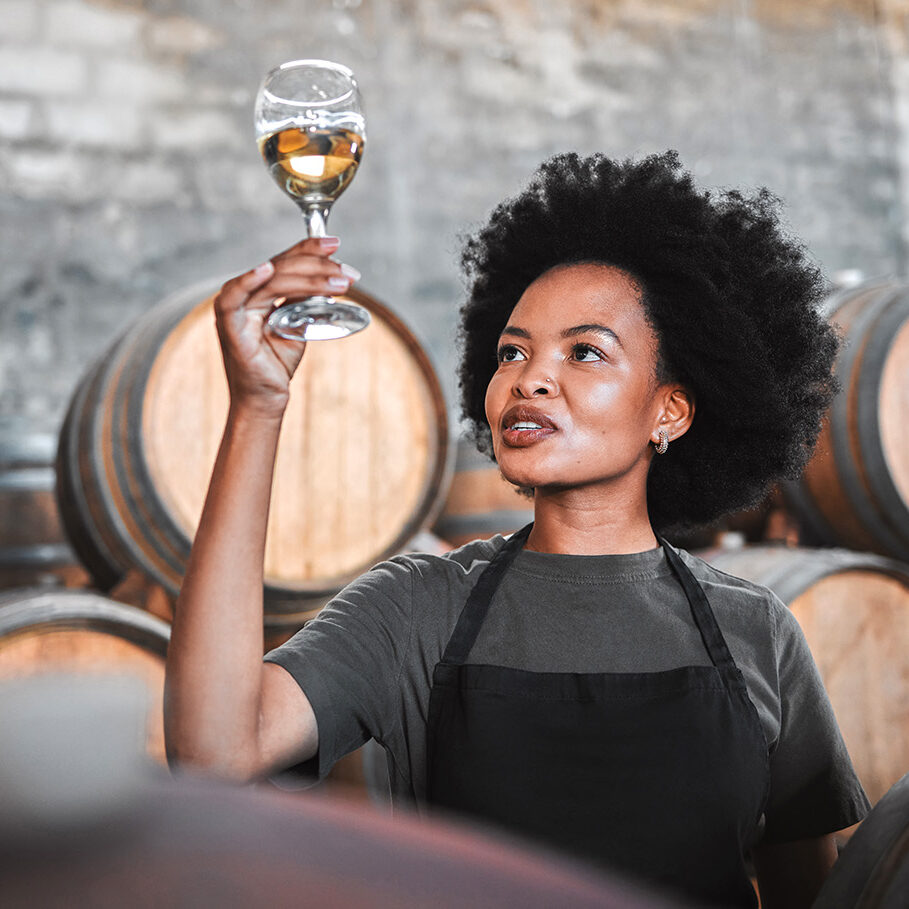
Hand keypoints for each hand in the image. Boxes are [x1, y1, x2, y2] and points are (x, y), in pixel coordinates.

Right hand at [213, 236, 358, 417]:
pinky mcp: (230, 327)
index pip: (285, 262)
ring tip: (339, 282)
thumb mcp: (297, 325)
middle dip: (318, 265)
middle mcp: (244, 296)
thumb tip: (327, 278)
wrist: (265, 399)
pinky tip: (267, 269)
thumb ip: (304, 300)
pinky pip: (234, 298)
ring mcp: (234, 310)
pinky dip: (249, 280)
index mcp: (258, 292)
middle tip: (346, 271)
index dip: (309, 250)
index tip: (335, 244)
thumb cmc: (276, 364)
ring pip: (272, 280)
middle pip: (281, 267)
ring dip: (309, 278)